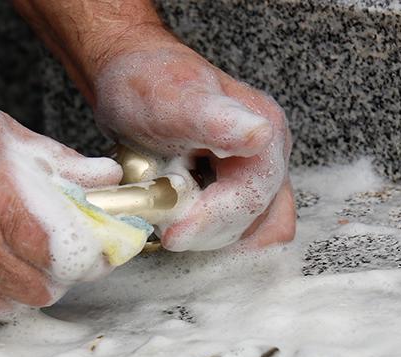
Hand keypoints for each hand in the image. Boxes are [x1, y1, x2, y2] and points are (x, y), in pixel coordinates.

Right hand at [0, 81, 123, 318]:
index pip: (69, 255)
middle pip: (45, 289)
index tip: (103, 251)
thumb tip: (104, 179)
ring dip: (29, 288)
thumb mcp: (4, 133)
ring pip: (13, 306)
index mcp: (2, 203)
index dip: (95, 258)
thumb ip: (60, 162)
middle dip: (63, 274)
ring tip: (26, 261)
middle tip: (62, 253)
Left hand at [91, 33, 294, 251]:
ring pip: (250, 231)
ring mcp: (257, 175)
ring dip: (207, 235)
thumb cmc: (148, 84)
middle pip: (254, 219)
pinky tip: (183, 226)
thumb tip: (259, 136)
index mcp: (265, 131)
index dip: (213, 221)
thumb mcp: (174, 101)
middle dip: (206, 229)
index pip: (252, 196)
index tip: (173, 234)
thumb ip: (216, 119)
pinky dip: (211, 235)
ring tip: (168, 217)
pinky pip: (239, 230)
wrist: (131, 77)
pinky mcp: (240, 191)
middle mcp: (269, 156)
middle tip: (161, 224)